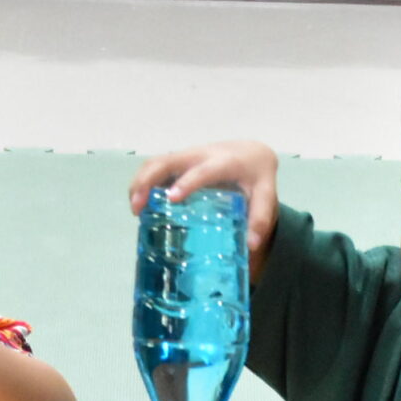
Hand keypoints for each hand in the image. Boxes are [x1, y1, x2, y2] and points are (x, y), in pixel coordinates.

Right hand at [127, 141, 279, 261]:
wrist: (252, 154)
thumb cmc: (256, 177)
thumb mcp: (265, 195)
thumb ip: (260, 218)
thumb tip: (252, 246)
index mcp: (223, 162)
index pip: (202, 171)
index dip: (186, 182)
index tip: (172, 198)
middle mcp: (200, 155)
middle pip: (167, 161)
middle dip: (148, 181)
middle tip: (138, 207)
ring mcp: (186, 157)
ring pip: (156, 162)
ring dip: (140, 182)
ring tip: (135, 209)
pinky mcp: (178, 162)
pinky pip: (155, 167)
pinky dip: (143, 182)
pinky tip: (139, 204)